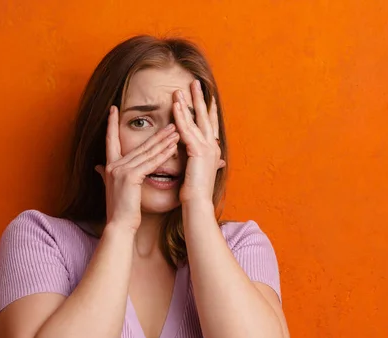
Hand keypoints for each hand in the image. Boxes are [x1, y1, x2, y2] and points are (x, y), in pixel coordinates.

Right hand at [94, 106, 179, 230]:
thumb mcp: (110, 188)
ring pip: (147, 152)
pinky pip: (151, 162)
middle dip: (156, 133)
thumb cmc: (120, 210)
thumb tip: (98, 167)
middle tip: (169, 121)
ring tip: (176, 130)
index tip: (113, 108)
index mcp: (109, 166)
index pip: (110, 140)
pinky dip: (163, 154)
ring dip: (164, 140)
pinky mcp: (130, 176)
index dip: (111, 124)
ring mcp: (121, 170)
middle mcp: (113, 165)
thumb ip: (105, 175)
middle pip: (139, 145)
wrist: (119, 225)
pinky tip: (173, 147)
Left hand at [173, 80, 225, 204]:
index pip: (209, 125)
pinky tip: (175, 105)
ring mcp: (207, 148)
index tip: (204, 96)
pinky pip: (187, 129)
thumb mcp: (198, 173)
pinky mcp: (198, 152)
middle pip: (206, 117)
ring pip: (196, 120)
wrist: (198, 205)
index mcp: (212, 151)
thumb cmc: (196, 194)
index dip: (206, 110)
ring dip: (188, 103)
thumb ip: (201, 162)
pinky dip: (181, 116)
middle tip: (194, 82)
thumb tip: (207, 161)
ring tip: (180, 88)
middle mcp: (212, 147)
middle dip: (200, 99)